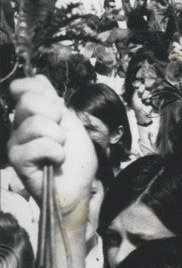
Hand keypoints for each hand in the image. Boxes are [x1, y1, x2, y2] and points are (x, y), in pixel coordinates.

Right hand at [8, 75, 96, 214]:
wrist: (78, 189)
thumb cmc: (76, 161)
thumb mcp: (71, 123)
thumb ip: (54, 101)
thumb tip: (38, 78)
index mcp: (31, 115)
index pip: (25, 87)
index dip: (45, 94)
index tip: (59, 113)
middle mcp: (19, 126)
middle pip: (29, 100)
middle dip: (55, 116)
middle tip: (61, 136)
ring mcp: (16, 143)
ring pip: (37, 123)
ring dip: (59, 139)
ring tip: (60, 151)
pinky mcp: (17, 160)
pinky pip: (40, 145)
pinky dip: (56, 153)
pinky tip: (56, 162)